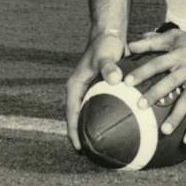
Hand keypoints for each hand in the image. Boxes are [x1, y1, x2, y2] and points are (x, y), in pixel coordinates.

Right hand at [65, 30, 125, 150]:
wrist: (109, 33)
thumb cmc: (105, 44)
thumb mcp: (106, 55)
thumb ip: (109, 67)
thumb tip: (114, 79)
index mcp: (75, 85)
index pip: (71, 113)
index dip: (73, 130)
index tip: (78, 147)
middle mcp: (79, 88)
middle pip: (77, 115)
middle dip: (80, 133)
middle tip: (89, 151)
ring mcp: (88, 88)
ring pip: (86, 111)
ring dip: (90, 126)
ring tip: (99, 143)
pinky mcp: (97, 86)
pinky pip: (97, 105)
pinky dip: (101, 115)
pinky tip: (112, 124)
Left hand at [127, 27, 185, 145]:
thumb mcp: (176, 37)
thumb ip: (153, 41)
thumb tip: (130, 46)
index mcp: (179, 55)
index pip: (157, 63)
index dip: (143, 72)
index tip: (127, 82)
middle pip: (170, 82)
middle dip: (155, 94)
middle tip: (140, 106)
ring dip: (177, 115)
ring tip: (165, 130)